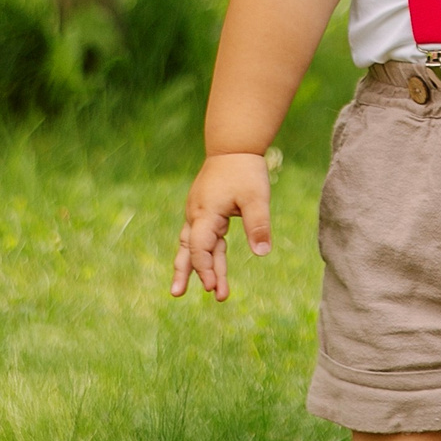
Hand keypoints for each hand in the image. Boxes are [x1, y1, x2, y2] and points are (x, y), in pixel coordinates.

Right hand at [171, 151, 271, 301]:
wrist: (234, 146)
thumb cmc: (245, 170)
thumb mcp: (256, 198)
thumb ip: (258, 225)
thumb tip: (263, 253)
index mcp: (206, 212)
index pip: (200, 247)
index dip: (205, 268)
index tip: (212, 288)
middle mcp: (197, 214)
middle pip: (188, 249)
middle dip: (185, 272)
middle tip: (177, 294)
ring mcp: (200, 213)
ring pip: (195, 245)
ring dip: (197, 267)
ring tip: (191, 291)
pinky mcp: (207, 211)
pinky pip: (204, 238)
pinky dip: (207, 255)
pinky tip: (212, 270)